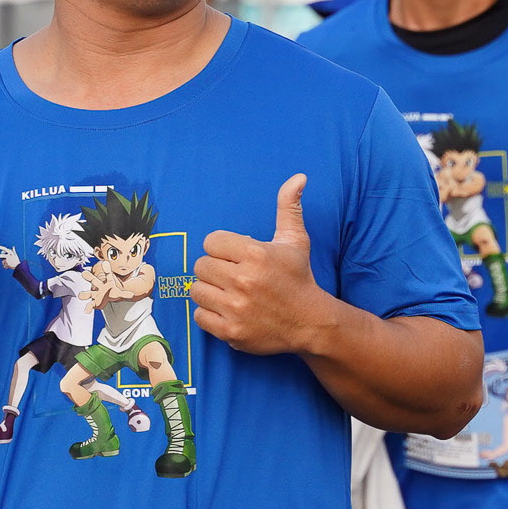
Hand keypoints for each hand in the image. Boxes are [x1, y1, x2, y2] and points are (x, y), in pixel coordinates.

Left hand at [0, 242, 20, 268]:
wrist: (19, 266)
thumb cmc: (17, 260)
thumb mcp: (15, 255)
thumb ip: (13, 251)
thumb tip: (13, 247)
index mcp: (10, 253)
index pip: (5, 249)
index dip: (0, 247)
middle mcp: (8, 256)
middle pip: (1, 256)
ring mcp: (7, 260)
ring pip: (3, 262)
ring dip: (5, 263)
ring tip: (9, 264)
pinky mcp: (7, 264)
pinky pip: (4, 266)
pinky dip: (6, 267)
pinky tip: (9, 266)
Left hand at [191, 174, 332, 354]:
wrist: (311, 322)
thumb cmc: (298, 278)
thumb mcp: (295, 240)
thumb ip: (289, 207)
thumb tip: (298, 177)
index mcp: (255, 254)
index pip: (211, 242)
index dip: (223, 249)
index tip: (237, 257)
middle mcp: (243, 281)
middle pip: (201, 266)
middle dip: (215, 269)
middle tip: (233, 276)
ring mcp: (236, 308)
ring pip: (196, 290)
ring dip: (209, 291)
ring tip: (228, 293)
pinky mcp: (230, 332)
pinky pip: (199, 316)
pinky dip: (210, 314)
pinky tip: (227, 311)